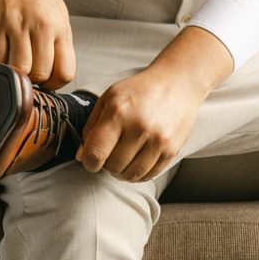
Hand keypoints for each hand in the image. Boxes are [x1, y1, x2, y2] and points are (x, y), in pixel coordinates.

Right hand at [0, 0, 74, 89]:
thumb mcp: (57, 14)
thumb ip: (57, 43)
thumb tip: (54, 75)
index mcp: (60, 27)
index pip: (65, 72)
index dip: (54, 84)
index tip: (45, 81)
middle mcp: (41, 26)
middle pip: (41, 74)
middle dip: (32, 79)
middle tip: (26, 70)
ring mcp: (17, 26)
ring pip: (19, 69)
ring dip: (14, 72)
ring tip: (12, 61)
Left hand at [77, 66, 205, 181]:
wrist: (177, 83)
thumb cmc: (139, 91)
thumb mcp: (109, 99)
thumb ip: (91, 127)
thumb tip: (81, 157)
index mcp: (118, 112)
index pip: (95, 153)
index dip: (89, 162)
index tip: (92, 159)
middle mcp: (139, 127)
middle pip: (113, 166)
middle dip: (107, 164)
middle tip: (112, 152)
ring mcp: (158, 141)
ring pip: (131, 175)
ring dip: (123, 172)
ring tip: (124, 158)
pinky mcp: (171, 150)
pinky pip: (148, 175)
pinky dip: (139, 174)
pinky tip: (137, 160)